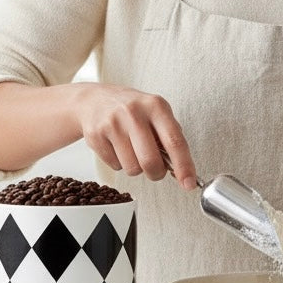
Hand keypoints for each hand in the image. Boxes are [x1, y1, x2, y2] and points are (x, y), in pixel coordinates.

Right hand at [72, 83, 197, 189]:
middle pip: (151, 161)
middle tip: (156, 169)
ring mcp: (113, 124)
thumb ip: (169, 136)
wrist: (93, 99)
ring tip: (132, 150)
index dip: (184, 166)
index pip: (174, 141)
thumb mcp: (155, 111)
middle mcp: (134, 113)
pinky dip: (119, 163)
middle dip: (156, 173)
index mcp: (155, 106)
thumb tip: (182, 168)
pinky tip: (117, 147)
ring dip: (136, 167)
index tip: (189, 183)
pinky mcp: (95, 136)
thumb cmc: (131, 109)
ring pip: (132, 168)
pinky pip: (115, 167)